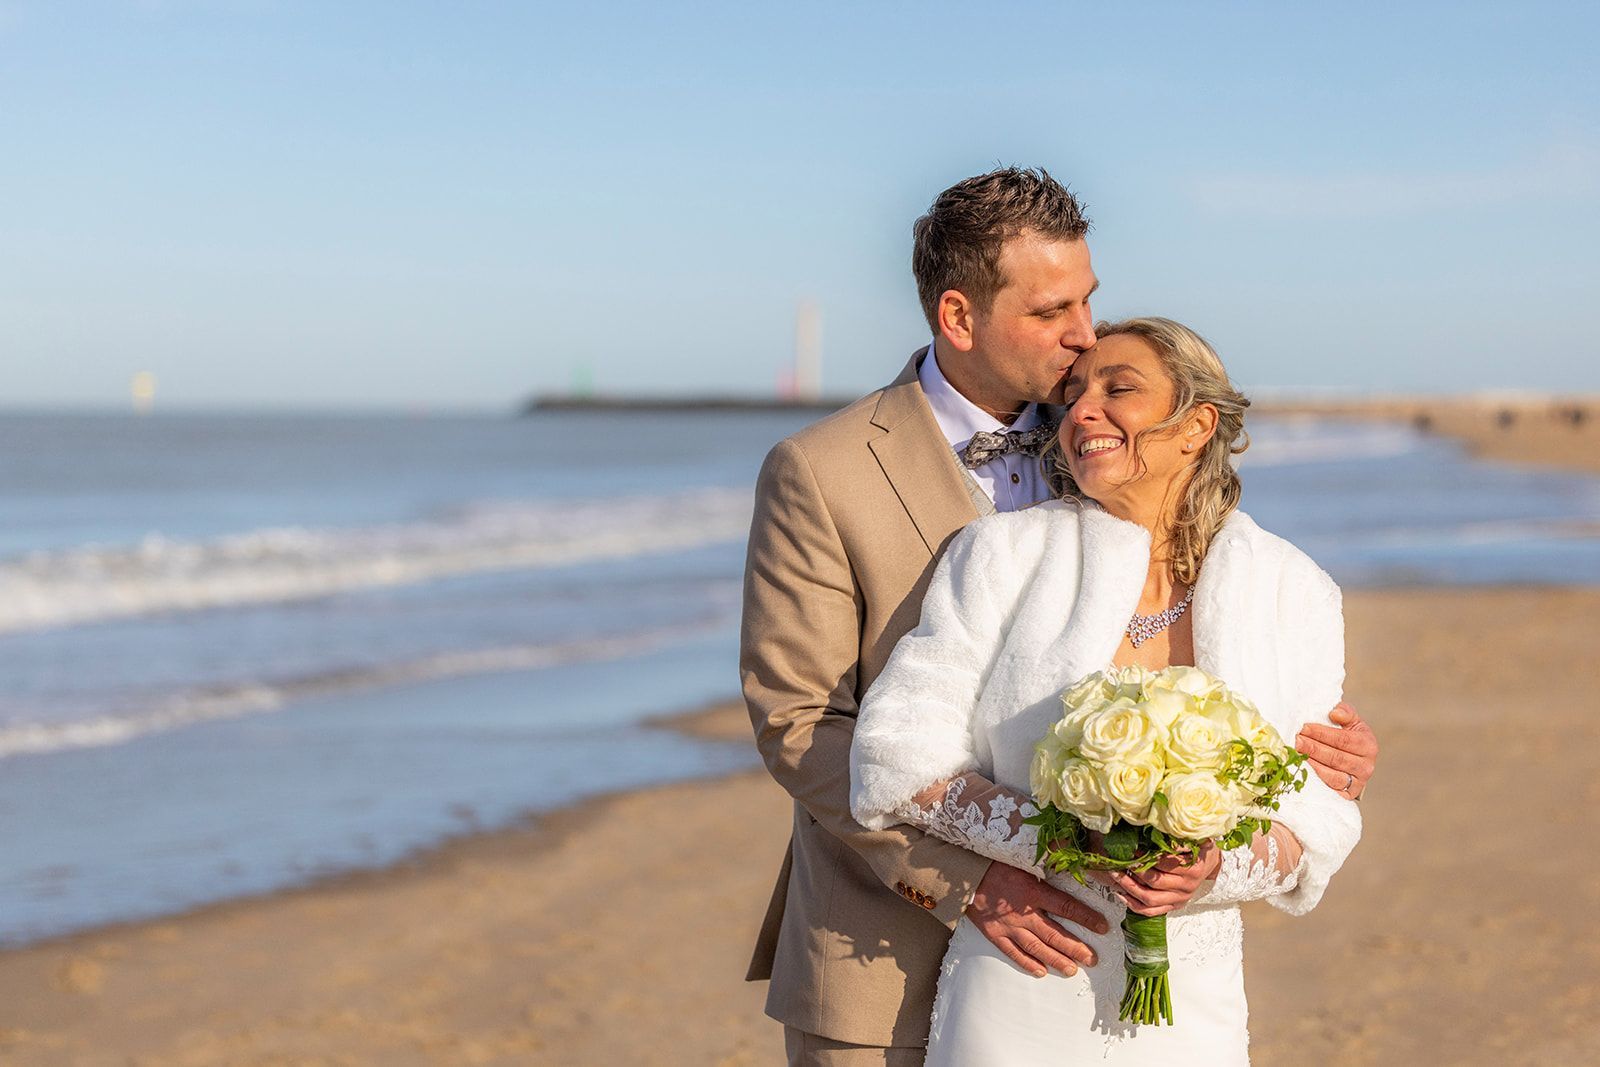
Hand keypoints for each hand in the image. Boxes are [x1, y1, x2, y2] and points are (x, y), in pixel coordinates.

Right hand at [966, 862, 1108, 977]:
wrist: (962, 874)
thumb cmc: (994, 862)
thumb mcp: (1022, 856)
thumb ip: (1046, 857)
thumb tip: (1069, 847)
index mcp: (1033, 891)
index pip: (1067, 906)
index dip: (1087, 918)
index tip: (1103, 927)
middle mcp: (1024, 913)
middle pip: (1056, 935)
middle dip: (1076, 948)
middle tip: (1092, 959)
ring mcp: (1009, 927)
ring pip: (1038, 948)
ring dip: (1057, 960)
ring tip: (1072, 969)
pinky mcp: (994, 934)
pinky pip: (1013, 953)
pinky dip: (1028, 963)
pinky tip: (1040, 971)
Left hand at [1096, 844, 1218, 916]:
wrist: (1212, 867)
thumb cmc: (1202, 849)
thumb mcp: (1196, 839)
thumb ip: (1179, 838)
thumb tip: (1156, 831)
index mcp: (1193, 869)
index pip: (1164, 864)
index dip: (1146, 856)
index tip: (1133, 848)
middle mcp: (1186, 887)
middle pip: (1155, 882)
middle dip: (1134, 870)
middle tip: (1120, 860)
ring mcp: (1179, 899)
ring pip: (1150, 899)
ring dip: (1130, 888)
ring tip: (1116, 875)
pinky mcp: (1174, 906)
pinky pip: (1151, 911)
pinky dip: (1133, 904)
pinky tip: (1120, 893)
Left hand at [1295, 701, 1377, 799]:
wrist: (1353, 761)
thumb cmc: (1347, 737)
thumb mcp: (1350, 722)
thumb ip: (1345, 712)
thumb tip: (1335, 713)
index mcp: (1368, 745)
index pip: (1342, 739)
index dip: (1321, 733)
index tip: (1303, 727)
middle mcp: (1366, 766)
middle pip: (1336, 758)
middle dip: (1313, 748)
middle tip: (1295, 741)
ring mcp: (1358, 783)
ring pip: (1333, 776)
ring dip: (1312, 765)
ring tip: (1295, 754)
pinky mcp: (1347, 795)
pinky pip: (1330, 790)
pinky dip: (1315, 781)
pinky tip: (1302, 771)